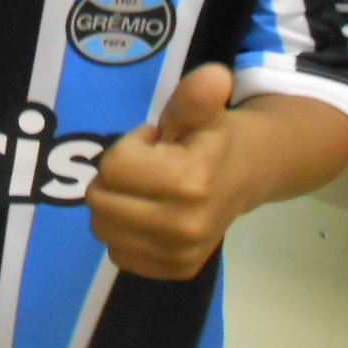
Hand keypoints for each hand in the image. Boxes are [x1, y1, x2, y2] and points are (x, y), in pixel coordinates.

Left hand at [86, 65, 244, 280]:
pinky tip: (150, 216)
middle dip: (115, 177)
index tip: (153, 144)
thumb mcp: (200, 111)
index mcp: (189, 182)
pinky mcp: (176, 271)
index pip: (113, 168)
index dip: (128, 148)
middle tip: (147, 167)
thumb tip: (215, 77)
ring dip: (116, 205)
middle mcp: (185, 227)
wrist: (247, 175)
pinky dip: (125, 234)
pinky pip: (119, 254)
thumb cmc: (212, 138)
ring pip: (103, 229)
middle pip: (100, 201)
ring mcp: (180, 254)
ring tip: (148, 190)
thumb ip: (194, 96)